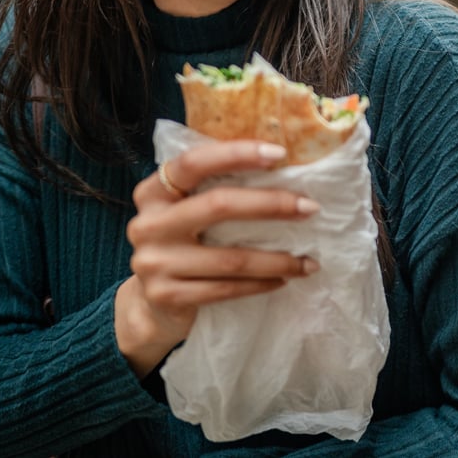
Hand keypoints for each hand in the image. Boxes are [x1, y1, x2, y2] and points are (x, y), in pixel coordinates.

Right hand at [115, 140, 321, 377]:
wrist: (150, 304)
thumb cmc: (184, 244)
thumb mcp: (187, 210)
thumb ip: (213, 188)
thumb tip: (281, 167)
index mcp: (153, 192)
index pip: (194, 163)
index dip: (237, 154)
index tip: (280, 154)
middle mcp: (147, 224)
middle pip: (218, 204)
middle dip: (272, 204)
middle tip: (310, 208)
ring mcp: (153, 262)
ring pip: (231, 257)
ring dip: (278, 259)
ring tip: (309, 261)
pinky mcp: (166, 296)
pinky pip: (226, 289)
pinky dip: (261, 284)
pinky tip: (283, 279)